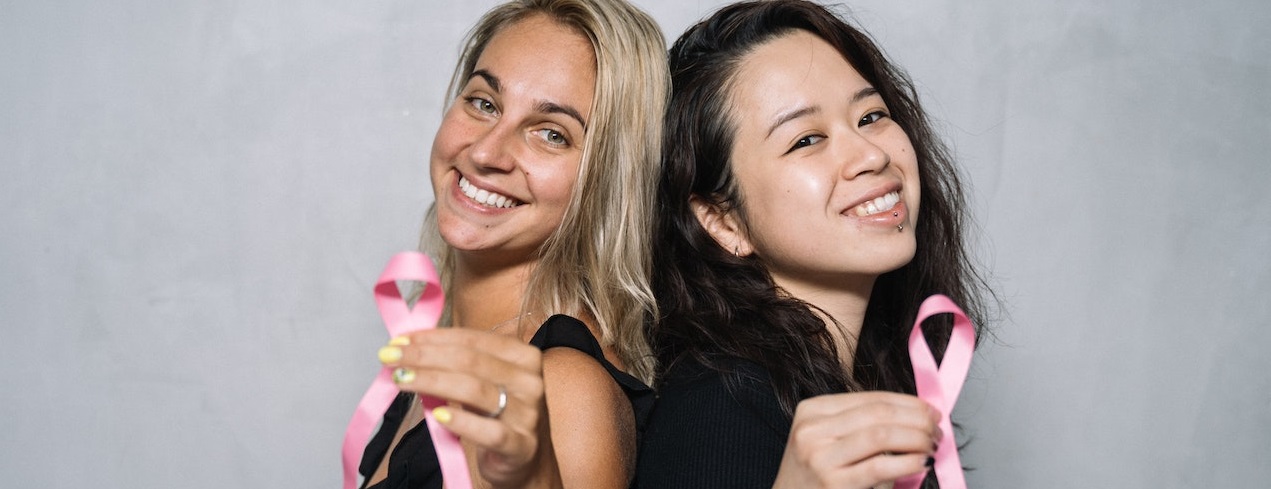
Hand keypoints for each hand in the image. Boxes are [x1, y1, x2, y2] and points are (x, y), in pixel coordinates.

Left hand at [379, 328, 557, 488]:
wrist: (525, 459)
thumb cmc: (498, 415)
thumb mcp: (483, 382)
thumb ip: (455, 364)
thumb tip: (407, 346)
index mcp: (522, 356)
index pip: (472, 338)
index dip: (433, 337)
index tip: (400, 340)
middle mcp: (528, 381)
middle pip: (470, 361)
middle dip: (424, 356)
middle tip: (390, 357)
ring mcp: (527, 413)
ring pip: (475, 390)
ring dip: (432, 381)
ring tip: (401, 380)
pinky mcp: (521, 445)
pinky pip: (489, 431)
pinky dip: (461, 421)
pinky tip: (438, 416)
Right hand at [771, 391, 939, 488]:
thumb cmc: (817, 476)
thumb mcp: (828, 440)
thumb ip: (863, 425)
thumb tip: (916, 415)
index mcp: (811, 411)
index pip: (870, 398)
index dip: (908, 402)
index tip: (931, 411)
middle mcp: (812, 430)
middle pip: (878, 413)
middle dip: (916, 418)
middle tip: (936, 429)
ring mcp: (820, 457)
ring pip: (880, 435)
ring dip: (915, 438)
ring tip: (931, 446)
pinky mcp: (833, 483)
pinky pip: (880, 466)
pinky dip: (907, 462)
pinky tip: (921, 462)